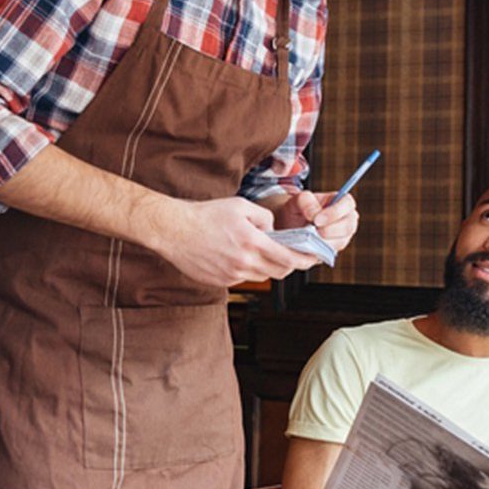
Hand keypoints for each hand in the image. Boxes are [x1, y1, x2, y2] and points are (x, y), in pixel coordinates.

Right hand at [150, 196, 318, 285]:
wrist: (174, 230)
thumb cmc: (206, 214)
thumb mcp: (241, 206)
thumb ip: (265, 218)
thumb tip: (274, 231)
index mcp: (252, 243)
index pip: (289, 259)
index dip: (306, 260)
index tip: (314, 258)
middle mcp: (244, 263)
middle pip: (279, 272)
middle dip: (291, 264)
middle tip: (294, 255)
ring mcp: (232, 275)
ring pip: (262, 276)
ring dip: (269, 266)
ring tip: (264, 251)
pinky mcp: (221, 282)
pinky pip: (244, 278)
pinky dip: (249, 269)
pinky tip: (240, 255)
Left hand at [272, 191, 359, 251]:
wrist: (292, 224)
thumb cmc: (299, 208)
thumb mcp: (298, 199)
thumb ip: (306, 202)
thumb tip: (314, 215)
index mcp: (342, 201)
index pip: (348, 203)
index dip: (335, 212)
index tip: (317, 220)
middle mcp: (347, 219)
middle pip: (348, 226)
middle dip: (330, 230)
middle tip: (313, 231)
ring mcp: (344, 236)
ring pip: (341, 242)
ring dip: (324, 241)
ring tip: (309, 237)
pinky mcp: (335, 249)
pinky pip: (331, 252)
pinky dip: (319, 249)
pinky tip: (309, 245)